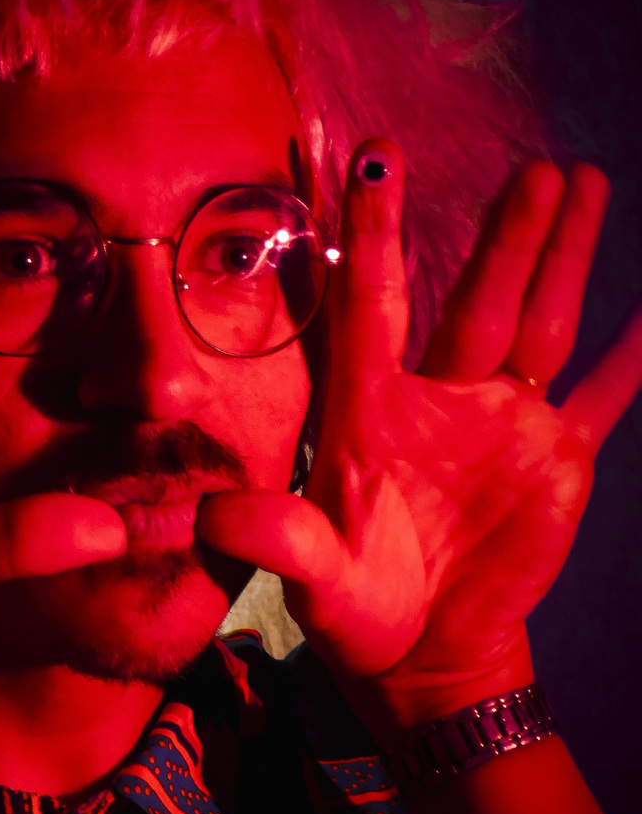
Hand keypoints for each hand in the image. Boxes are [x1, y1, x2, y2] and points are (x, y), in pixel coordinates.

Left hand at [197, 145, 641, 739]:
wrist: (425, 656)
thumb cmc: (357, 610)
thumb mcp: (313, 579)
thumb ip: (273, 542)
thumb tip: (214, 516)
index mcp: (370, 407)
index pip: (370, 304)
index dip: (370, 233)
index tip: (373, 157)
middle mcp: (439, 395)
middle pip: (479, 298)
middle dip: (506, 236)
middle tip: (533, 167)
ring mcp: (504, 419)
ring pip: (541, 320)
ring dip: (563, 255)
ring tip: (581, 177)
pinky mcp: (556, 457)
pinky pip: (602, 395)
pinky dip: (632, 357)